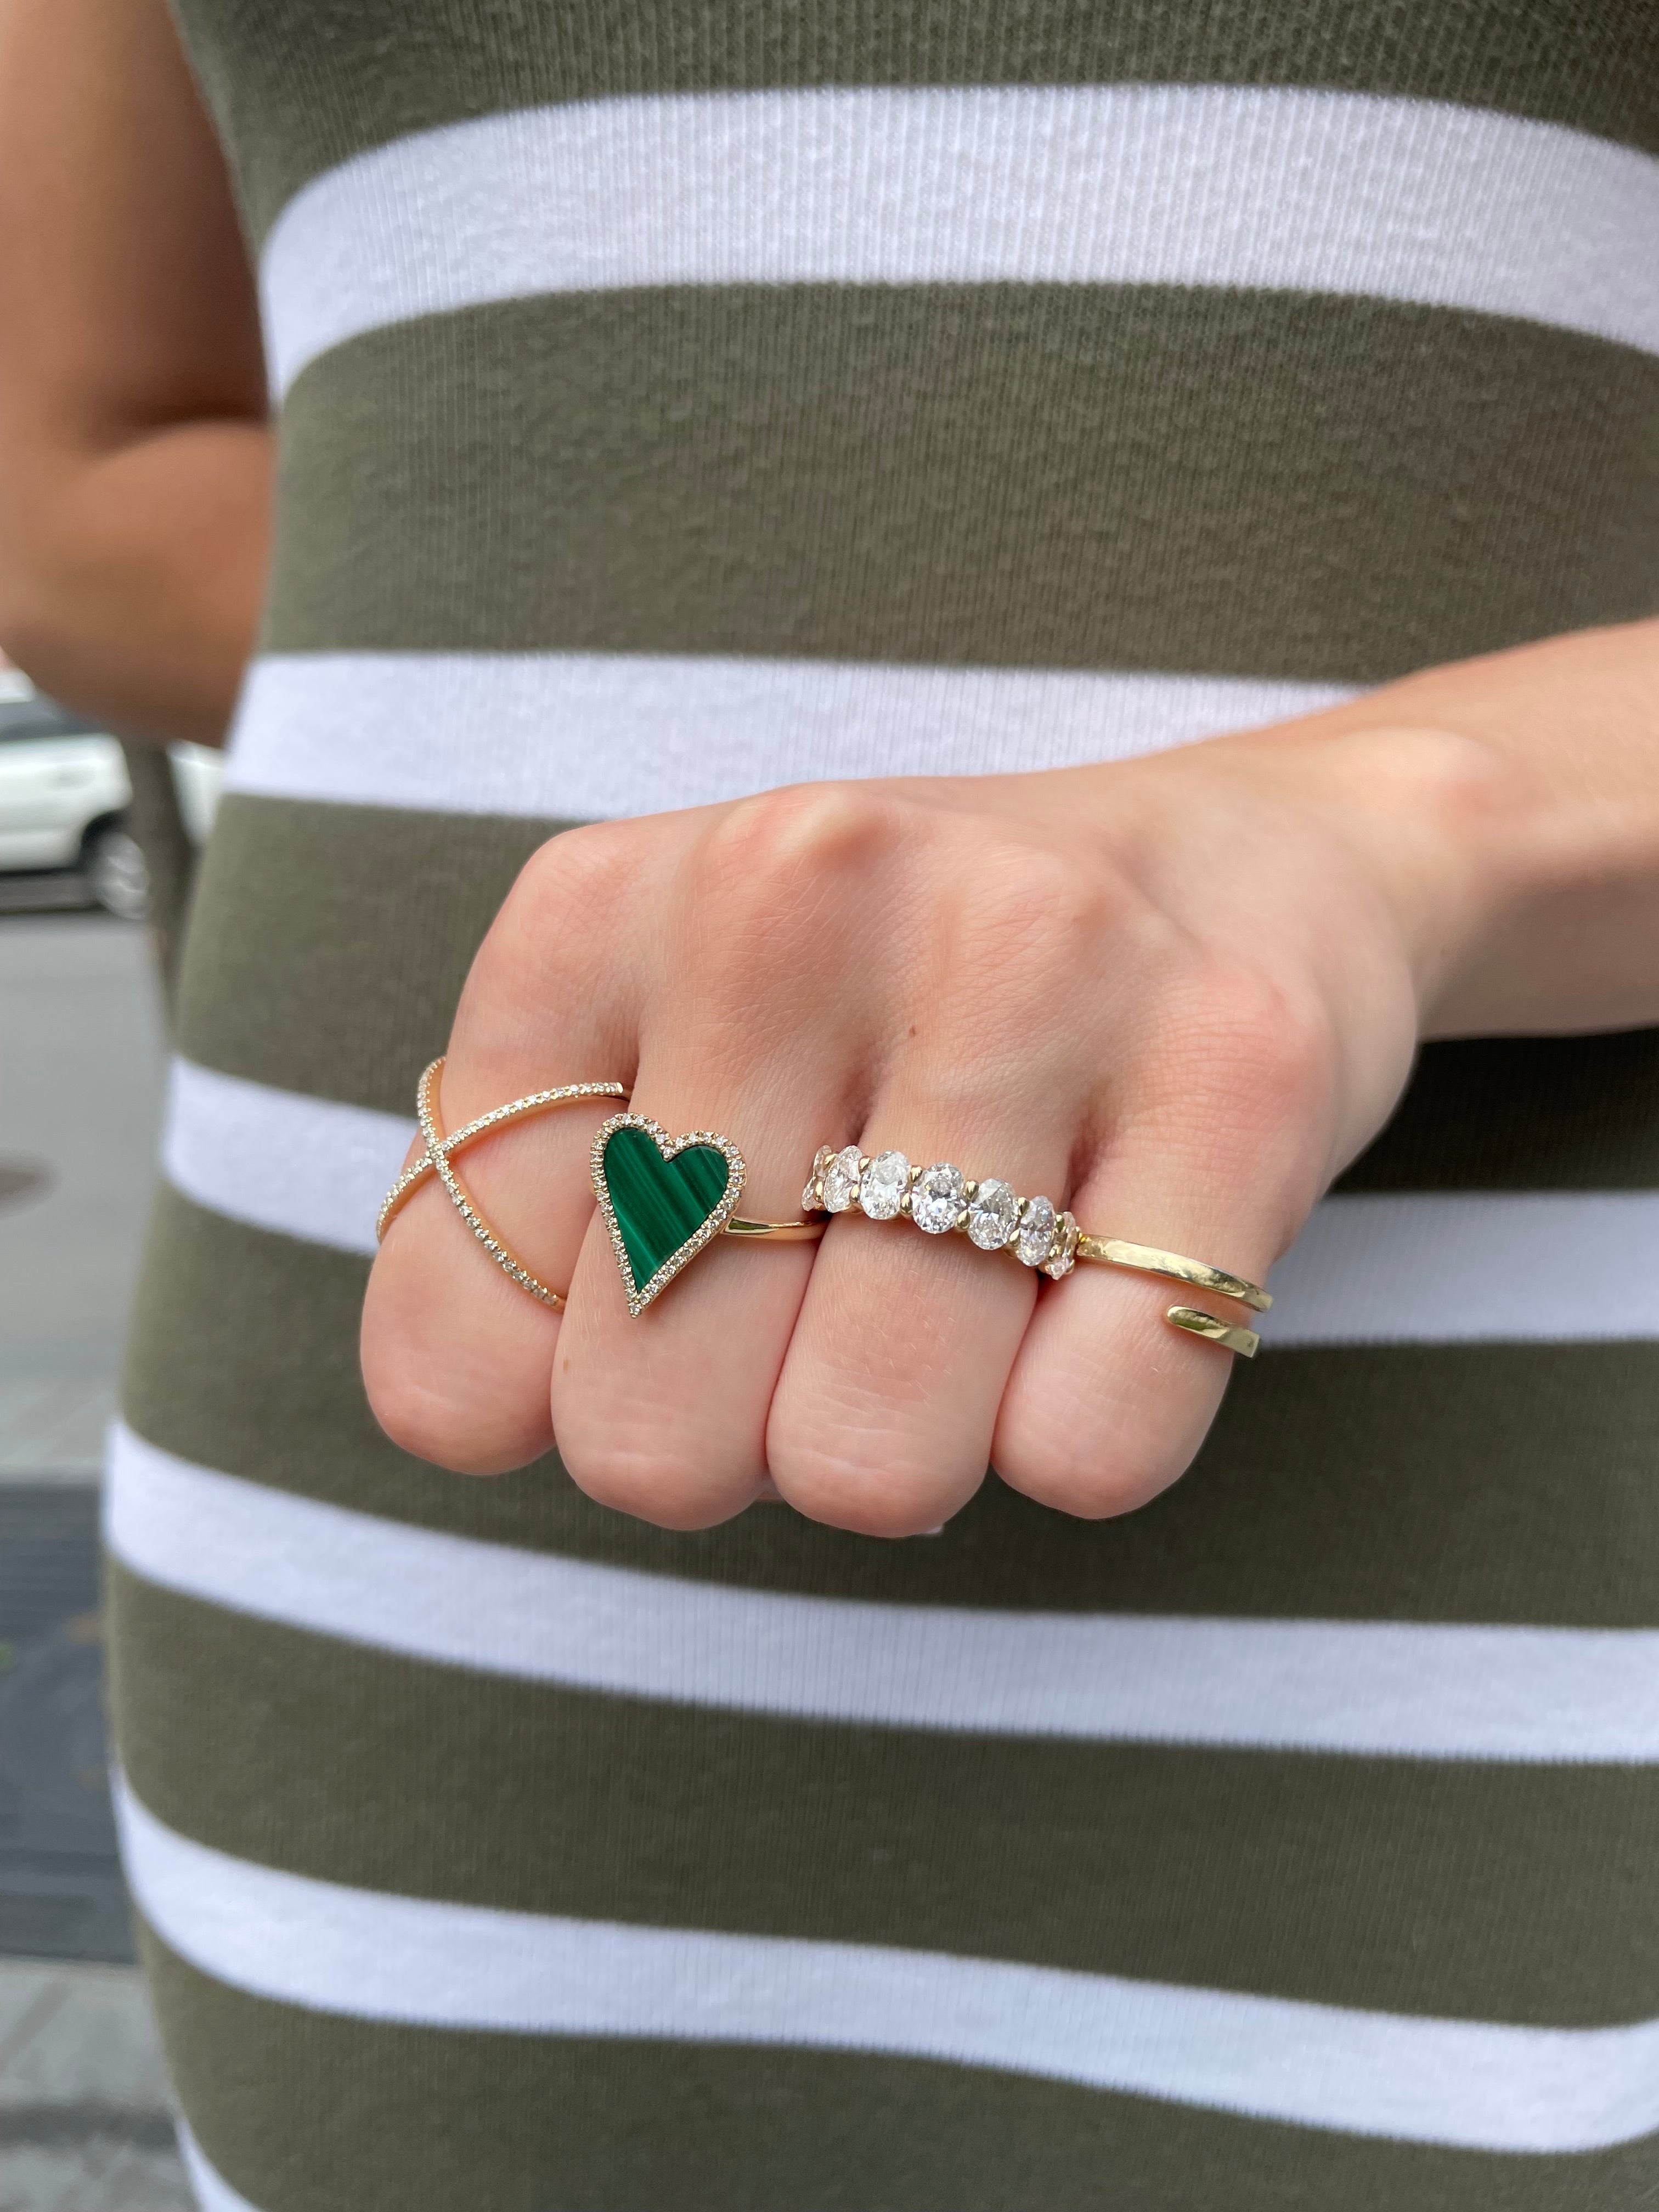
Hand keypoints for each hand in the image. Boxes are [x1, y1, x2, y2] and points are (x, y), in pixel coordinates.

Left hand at [360, 714, 1499, 1535]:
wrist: (1243, 864)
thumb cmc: (898, 1010)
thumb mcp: (649, 1051)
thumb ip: (507, 1231)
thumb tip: (470, 1426)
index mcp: (600, 908)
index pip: (454, 1343)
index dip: (560, 1397)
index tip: (667, 1304)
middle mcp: (795, 895)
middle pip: (654, 1435)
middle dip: (739, 1442)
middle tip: (830, 1310)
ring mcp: (1028, 965)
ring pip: (872, 1464)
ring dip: (914, 1444)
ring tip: (964, 1293)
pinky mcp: (1237, 1068)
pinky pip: (1088, 1448)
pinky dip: (1083, 1428)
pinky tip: (1103, 1284)